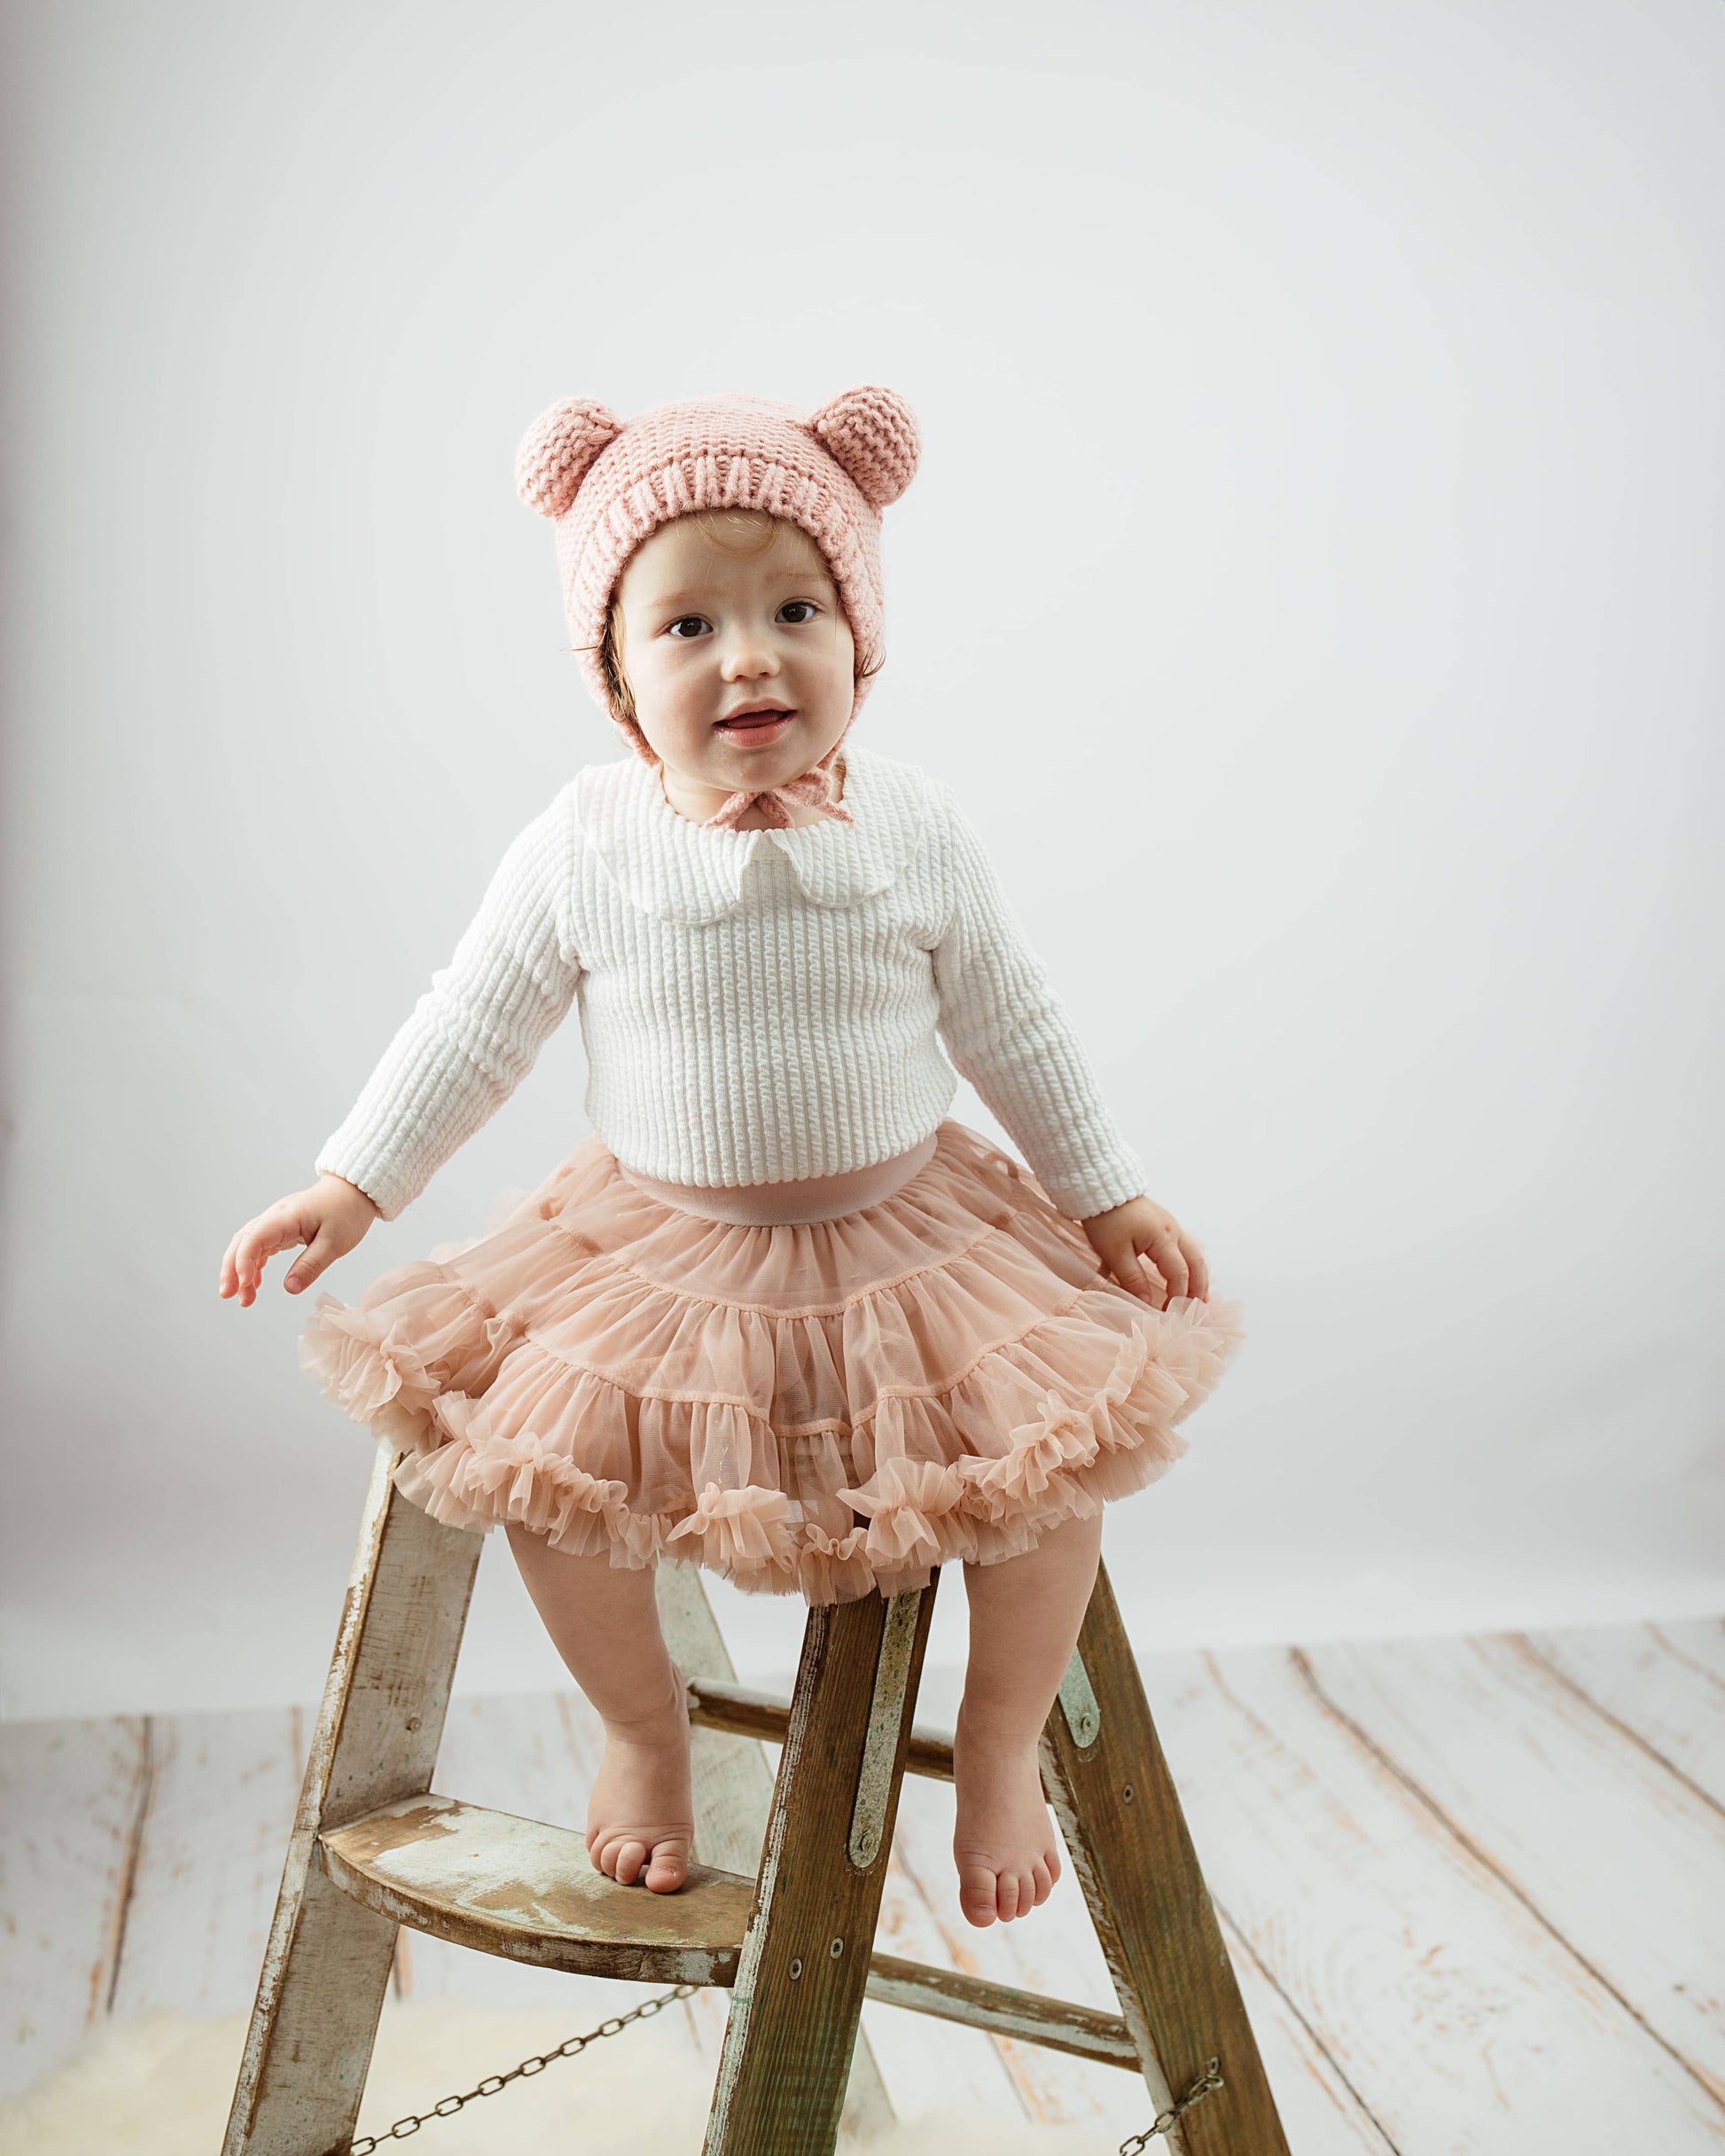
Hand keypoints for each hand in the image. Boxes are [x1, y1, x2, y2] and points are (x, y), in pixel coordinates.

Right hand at [219, 1174, 379, 1307]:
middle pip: (242, 1242)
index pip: (253, 1238)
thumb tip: (289, 1288)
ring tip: (243, 1299)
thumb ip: (311, 1265)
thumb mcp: (335, 1243)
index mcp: (285, 1217)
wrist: (354, 1192)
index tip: (245, 1284)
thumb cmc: (347, 1212)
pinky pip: (260, 1247)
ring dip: (240, 1271)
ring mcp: (276, 1223)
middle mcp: (275, 1218)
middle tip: (227, 1295)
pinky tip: (253, 1284)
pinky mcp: (281, 1230)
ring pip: (247, 1246)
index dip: (243, 1262)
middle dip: (231, 1270)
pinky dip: (253, 1266)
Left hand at [1078, 1194, 1209, 1308]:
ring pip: (1194, 1254)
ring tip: (1199, 1296)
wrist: (1102, 1189)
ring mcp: (1172, 1225)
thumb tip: (1147, 1301)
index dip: (1177, 1295)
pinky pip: (1186, 1247)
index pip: (1178, 1273)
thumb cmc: (1106, 1220)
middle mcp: (1173, 1231)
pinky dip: (1191, 1264)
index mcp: (1163, 1238)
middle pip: (1195, 1263)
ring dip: (1199, 1275)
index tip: (1170, 1313)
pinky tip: (1187, 1273)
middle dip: (1198, 1287)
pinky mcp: (1165, 1224)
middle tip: (1197, 1308)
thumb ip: (1132, 1278)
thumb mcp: (1115, 1253)